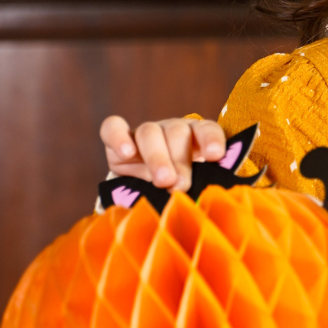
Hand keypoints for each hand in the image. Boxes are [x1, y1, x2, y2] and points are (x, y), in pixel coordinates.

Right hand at [99, 114, 226, 192]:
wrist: (147, 192)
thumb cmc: (179, 190)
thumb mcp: (194, 187)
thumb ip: (202, 187)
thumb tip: (208, 200)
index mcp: (197, 138)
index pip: (206, 129)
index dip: (211, 139)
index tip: (215, 156)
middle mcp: (172, 130)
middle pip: (176, 133)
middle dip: (180, 160)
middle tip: (181, 185)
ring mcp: (146, 132)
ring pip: (149, 133)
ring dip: (157, 157)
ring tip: (163, 181)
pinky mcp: (118, 137)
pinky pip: (113, 127)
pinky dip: (118, 137)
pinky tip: (126, 153)